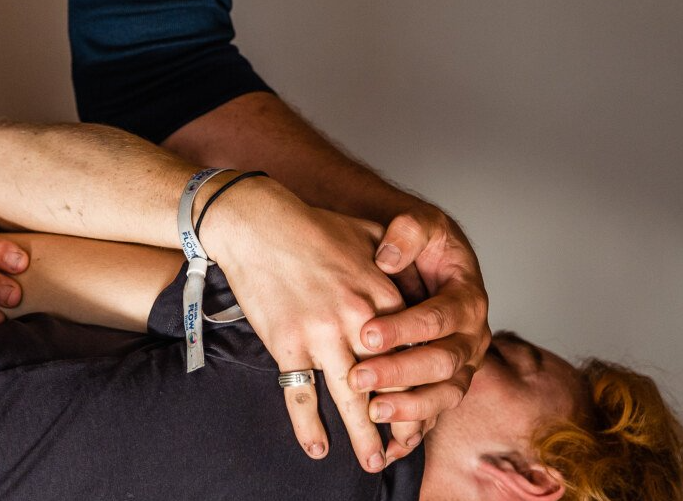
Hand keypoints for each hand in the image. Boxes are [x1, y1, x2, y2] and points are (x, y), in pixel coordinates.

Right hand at [206, 184, 404, 472]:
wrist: (257, 221)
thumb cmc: (310, 223)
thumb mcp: (367, 232)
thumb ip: (398, 255)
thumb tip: (415, 271)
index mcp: (381, 295)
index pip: (412, 352)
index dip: (422, 384)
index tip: (425, 405)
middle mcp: (358, 320)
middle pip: (389, 383)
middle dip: (401, 421)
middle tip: (405, 448)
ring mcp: (322, 335)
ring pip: (350, 398)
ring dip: (364, 435)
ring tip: (374, 461)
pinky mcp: (288, 343)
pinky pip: (300, 394)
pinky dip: (308, 426)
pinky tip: (317, 447)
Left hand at [348, 205, 489, 461]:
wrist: (433, 260)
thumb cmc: (424, 244)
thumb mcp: (421, 225)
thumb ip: (407, 233)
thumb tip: (387, 258)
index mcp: (468, 299)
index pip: (440, 318)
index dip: (405, 328)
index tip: (367, 334)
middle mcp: (472, 338)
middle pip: (443, 363)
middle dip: (401, 373)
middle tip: (359, 377)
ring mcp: (462, 365)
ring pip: (444, 395)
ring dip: (409, 408)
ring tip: (372, 413)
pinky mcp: (447, 384)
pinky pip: (436, 412)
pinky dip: (414, 429)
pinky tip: (389, 445)